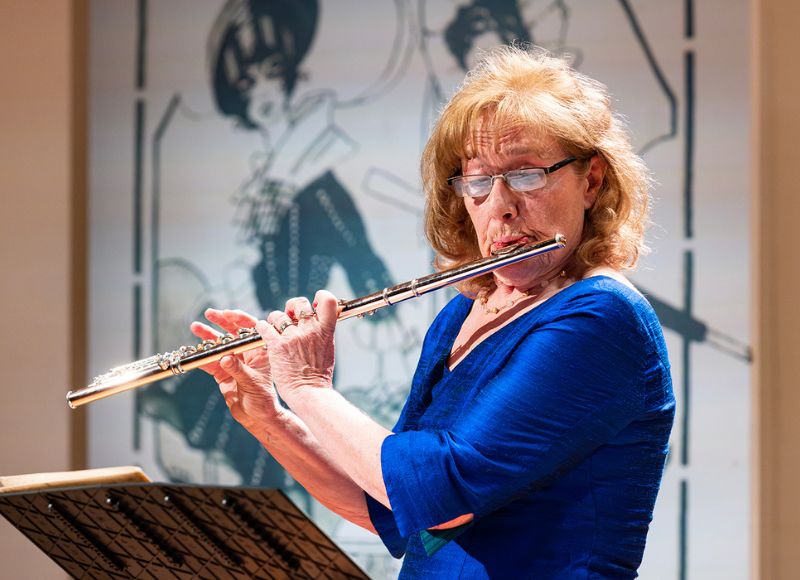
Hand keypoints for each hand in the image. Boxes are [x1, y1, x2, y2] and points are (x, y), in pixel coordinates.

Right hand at [191, 308, 282, 432]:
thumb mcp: (252, 383)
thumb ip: (238, 370)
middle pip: (233, 333)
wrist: (257, 418)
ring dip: (208, 337)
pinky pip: (211, 362)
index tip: (226, 313)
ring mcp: (234, 363)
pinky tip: (193, 351)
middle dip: (221, 322)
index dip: (239, 319)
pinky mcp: (223, 373)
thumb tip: (225, 358)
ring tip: (196, 327)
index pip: (251, 329)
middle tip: (209, 313)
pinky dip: (202, 357)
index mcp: (260, 352)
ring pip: (220, 346)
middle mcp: (247, 354)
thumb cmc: (263, 400)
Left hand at [257, 290, 337, 399]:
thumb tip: (318, 320)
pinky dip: (262, 327)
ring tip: (276, 329)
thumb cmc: (319, 375)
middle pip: (299, 303)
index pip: (327, 299)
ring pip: (278, 315)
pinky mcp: (277, 345)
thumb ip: (322, 332)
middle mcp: (309, 329)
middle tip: (291, 316)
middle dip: (293, 307)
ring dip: (275, 320)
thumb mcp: (328, 349)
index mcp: (325, 330)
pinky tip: (263, 331)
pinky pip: (265, 327)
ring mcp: (292, 336)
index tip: (314, 305)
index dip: (320, 297)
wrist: (309, 393)